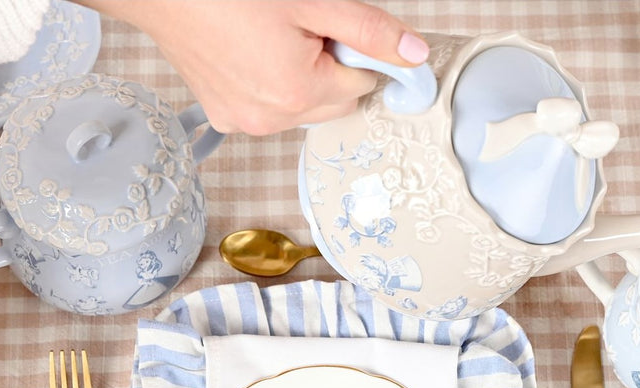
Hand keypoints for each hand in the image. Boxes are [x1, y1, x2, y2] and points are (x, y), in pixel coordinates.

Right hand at [94, 0, 427, 134]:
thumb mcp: (311, 0)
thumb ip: (367, 30)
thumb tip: (414, 55)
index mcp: (298, 93)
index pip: (361, 86)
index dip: (357, 53)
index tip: (335, 27)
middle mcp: (271, 120)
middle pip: (332, 105)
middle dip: (330, 71)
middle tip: (301, 29)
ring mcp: (245, 123)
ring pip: (300, 110)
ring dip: (301, 81)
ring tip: (270, 40)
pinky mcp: (225, 118)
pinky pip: (267, 112)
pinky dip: (269, 89)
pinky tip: (249, 56)